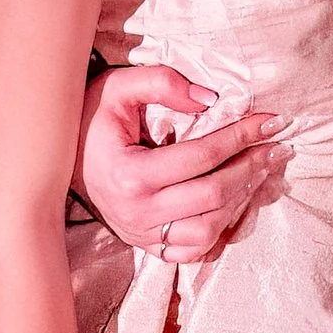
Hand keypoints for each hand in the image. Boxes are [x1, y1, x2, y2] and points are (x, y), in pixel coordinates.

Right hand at [76, 63, 279, 262]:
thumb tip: (210, 100)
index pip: (203, 157)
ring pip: (208, 229)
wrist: (55, 157)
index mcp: (131, 175)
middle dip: (252, 167)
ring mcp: (141, 233)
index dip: (242, 136)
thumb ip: (162, 83)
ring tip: (259, 169)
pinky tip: (233, 200)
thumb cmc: (89, 119)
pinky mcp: (145, 245)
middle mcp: (137, 212)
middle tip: (276, 145)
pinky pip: (193, 249)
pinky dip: (219, 228)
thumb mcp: (118, 88)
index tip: (271, 121)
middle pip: (214, 195)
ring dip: (241, 198)